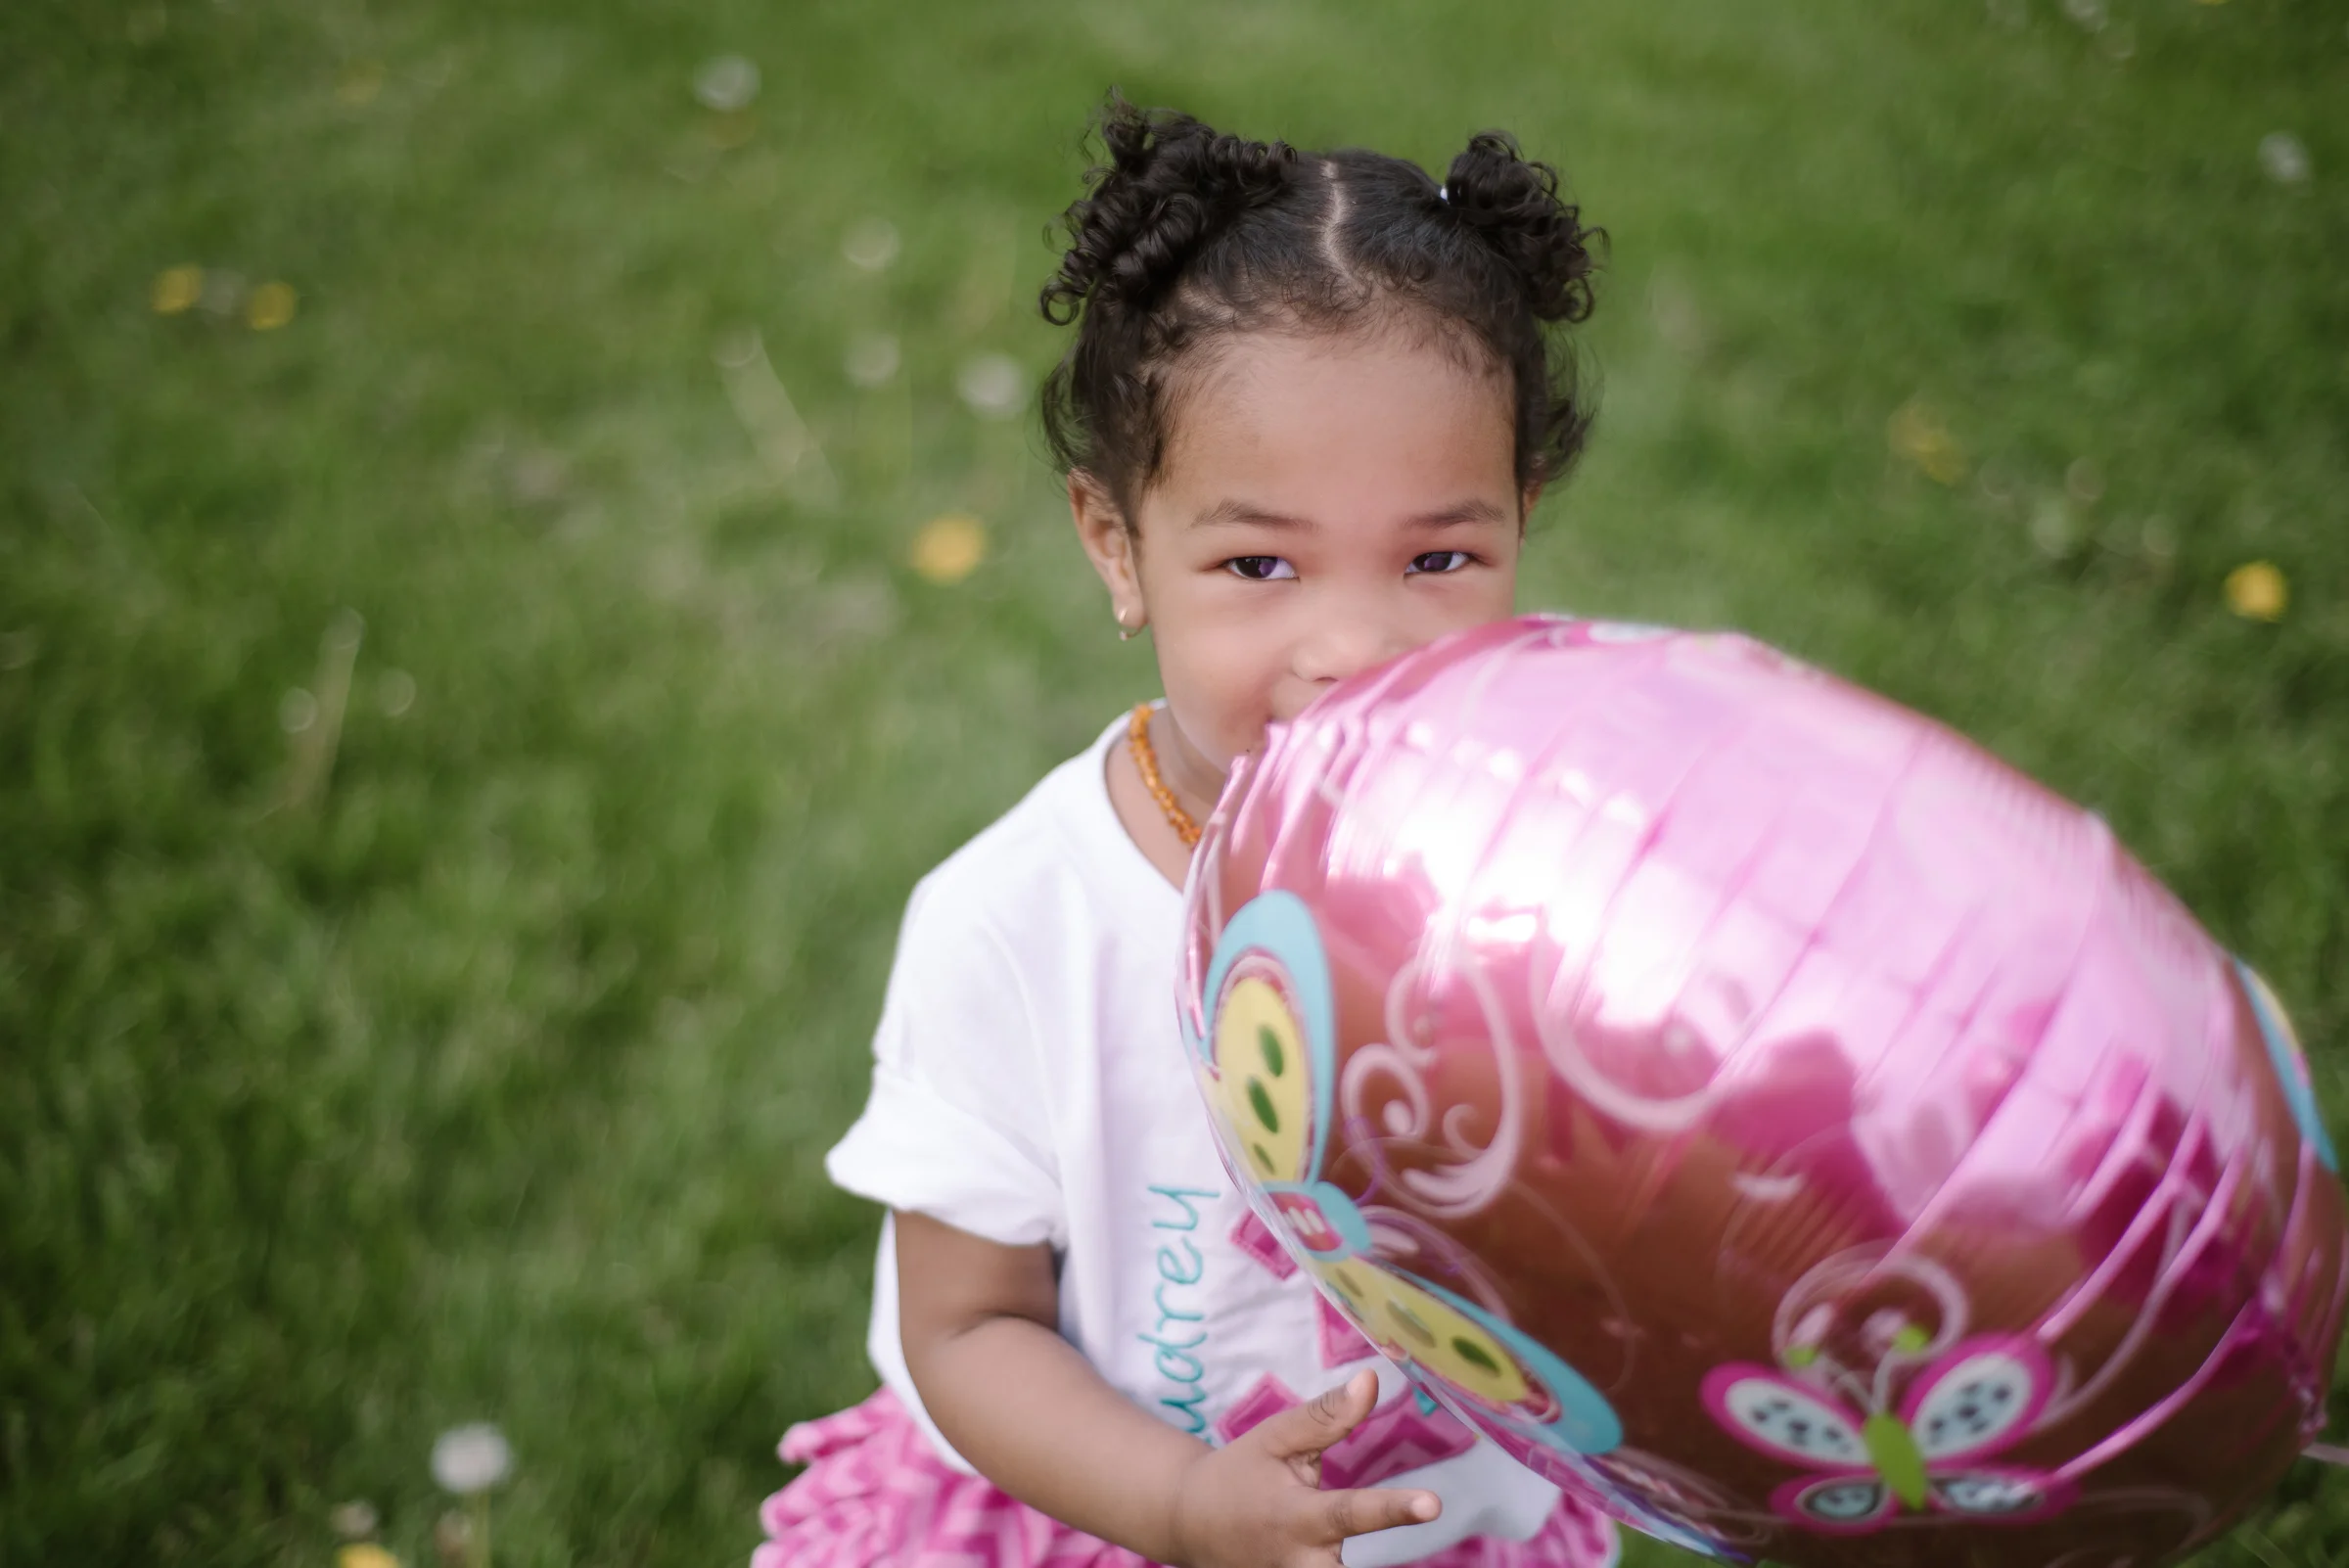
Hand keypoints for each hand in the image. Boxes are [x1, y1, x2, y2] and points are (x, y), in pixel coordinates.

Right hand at [1166, 1370, 1441, 1567]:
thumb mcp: (1275, 1438)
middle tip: (1423, 1522)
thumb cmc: (1240, 1473)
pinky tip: (1336, 1551)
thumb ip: (1326, 1416)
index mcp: (1296, 1516)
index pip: (1350, 1512)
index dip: (1393, 1508)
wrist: (1191, 1522)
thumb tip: (1371, 1381)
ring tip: (1402, 1524)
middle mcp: (1301, 1561)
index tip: (1433, 1505)